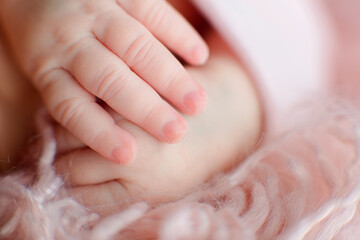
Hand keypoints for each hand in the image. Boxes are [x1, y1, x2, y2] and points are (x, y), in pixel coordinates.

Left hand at [0, 0, 208, 163]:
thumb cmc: (50, 43)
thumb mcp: (48, 72)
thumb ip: (74, 100)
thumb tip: (111, 141)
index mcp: (47, 67)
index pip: (71, 106)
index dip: (98, 132)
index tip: (128, 155)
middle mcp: (68, 39)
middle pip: (108, 78)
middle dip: (145, 108)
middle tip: (177, 133)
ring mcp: (94, 10)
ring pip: (135, 46)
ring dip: (169, 76)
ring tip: (198, 104)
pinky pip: (151, 10)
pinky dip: (178, 33)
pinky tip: (199, 56)